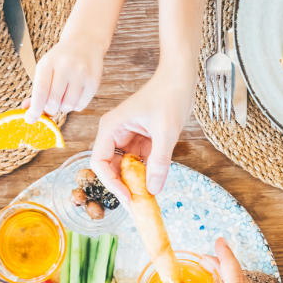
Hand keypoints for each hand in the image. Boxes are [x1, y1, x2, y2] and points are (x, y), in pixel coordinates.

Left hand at [24, 31, 105, 122]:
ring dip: (63, 107)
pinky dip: (75, 106)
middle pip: (53, 101)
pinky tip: (74, 94)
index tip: (31, 119)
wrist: (85, 42)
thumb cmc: (61, 59)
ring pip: (68, 106)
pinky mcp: (93, 81)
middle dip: (50, 108)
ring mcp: (81, 73)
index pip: (40, 91)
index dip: (35, 109)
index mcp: (48, 63)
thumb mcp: (45, 69)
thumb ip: (37, 91)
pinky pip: (80, 105)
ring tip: (64, 96)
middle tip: (51, 103)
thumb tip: (27, 111)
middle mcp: (65, 66)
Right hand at [90, 65, 193, 199]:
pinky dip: (147, 174)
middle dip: (124, 186)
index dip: (111, 183)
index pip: (100, 162)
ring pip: (127, 168)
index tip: (128, 198)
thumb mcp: (166, 131)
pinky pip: (140, 163)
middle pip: (112, 168)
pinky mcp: (141, 140)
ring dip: (136, 182)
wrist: (182, 78)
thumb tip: (153, 190)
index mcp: (111, 127)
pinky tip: (155, 184)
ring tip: (148, 198)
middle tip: (139, 204)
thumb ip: (159, 162)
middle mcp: (115, 134)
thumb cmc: (169, 95)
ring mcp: (128, 138)